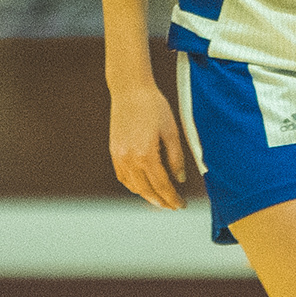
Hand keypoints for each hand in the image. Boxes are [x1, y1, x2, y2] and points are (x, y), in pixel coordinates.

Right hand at [109, 73, 195, 210]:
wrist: (130, 90)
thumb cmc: (154, 107)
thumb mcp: (171, 131)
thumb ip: (176, 158)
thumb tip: (180, 179)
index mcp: (146, 155)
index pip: (162, 186)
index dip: (173, 198)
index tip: (181, 205)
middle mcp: (129, 159)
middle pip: (147, 190)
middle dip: (161, 201)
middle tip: (173, 206)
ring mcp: (119, 156)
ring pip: (133, 186)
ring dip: (147, 196)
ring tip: (160, 199)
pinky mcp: (114, 151)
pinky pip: (122, 176)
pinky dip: (133, 185)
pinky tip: (143, 186)